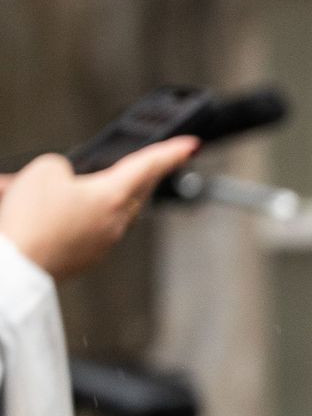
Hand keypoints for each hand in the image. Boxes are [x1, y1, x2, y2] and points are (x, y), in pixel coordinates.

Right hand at [0, 139, 198, 281]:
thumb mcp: (44, 171)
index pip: (148, 166)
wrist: (14, 269)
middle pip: (133, 190)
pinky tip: (44, 212)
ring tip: (54, 189)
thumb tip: (64, 183)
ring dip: (87, 195)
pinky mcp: (83, 258)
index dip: (170, 152)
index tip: (190, 146)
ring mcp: (100, 244)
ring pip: (103, 210)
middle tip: (145, 163)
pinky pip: (83, 228)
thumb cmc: (30, 222)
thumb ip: (62, 168)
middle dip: (135, 174)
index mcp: (112, 197)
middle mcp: (113, 223)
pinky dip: (68, 216)